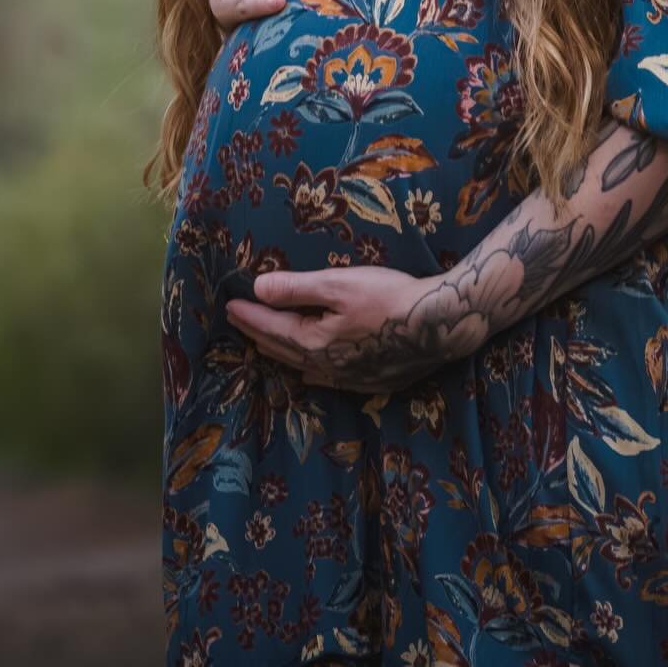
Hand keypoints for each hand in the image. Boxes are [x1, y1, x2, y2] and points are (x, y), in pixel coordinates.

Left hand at [224, 265, 489, 391]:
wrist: (438, 325)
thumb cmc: (388, 298)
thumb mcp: (339, 284)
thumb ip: (296, 288)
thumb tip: (257, 289)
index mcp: (314, 342)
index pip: (272, 327)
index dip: (249, 316)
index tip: (228, 306)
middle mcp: (326, 366)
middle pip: (283, 349)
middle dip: (258, 334)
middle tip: (238, 322)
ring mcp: (349, 378)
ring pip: (302, 366)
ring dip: (280, 352)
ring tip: (264, 344)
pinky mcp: (370, 381)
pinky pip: (326, 379)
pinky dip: (308, 370)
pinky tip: (309, 373)